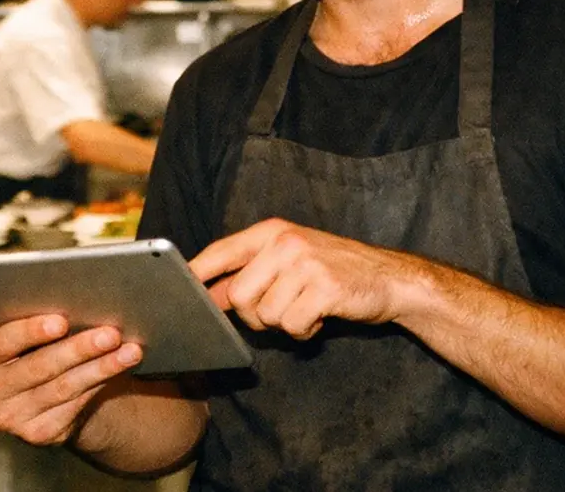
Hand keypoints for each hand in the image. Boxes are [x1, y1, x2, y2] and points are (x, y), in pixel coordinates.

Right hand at [0, 314, 142, 445]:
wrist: (45, 390)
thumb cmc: (34, 346)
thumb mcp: (23, 333)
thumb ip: (33, 319)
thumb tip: (74, 297)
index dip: (29, 332)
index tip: (61, 322)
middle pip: (37, 367)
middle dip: (78, 348)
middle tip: (110, 333)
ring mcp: (10, 417)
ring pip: (63, 387)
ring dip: (101, 366)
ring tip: (130, 350)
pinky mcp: (37, 433)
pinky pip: (74, 404)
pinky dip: (101, 382)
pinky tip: (121, 367)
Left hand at [190, 218, 415, 338]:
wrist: (388, 278)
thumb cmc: (333, 271)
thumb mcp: (289, 261)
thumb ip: (249, 273)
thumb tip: (204, 294)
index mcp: (272, 232)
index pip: (221, 251)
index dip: (196, 272)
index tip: (175, 289)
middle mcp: (285, 242)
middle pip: (238, 294)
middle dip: (254, 315)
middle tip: (280, 310)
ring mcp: (306, 263)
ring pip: (264, 314)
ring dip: (283, 324)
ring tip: (305, 310)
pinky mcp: (325, 287)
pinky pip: (292, 325)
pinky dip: (303, 332)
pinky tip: (319, 318)